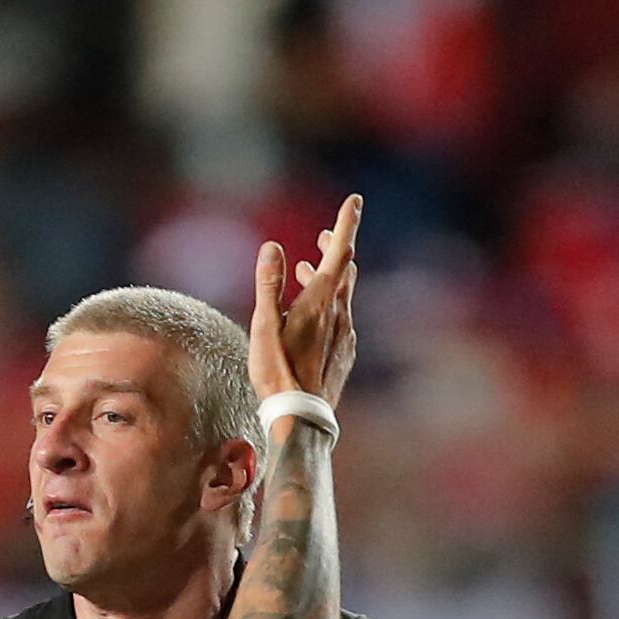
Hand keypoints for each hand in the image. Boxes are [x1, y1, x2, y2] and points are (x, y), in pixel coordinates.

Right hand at [246, 191, 361, 412]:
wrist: (302, 417)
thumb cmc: (279, 373)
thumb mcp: (264, 326)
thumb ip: (269, 285)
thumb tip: (272, 247)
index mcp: (320, 300)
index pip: (339, 251)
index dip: (346, 223)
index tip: (355, 200)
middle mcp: (339, 312)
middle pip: (343, 270)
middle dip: (335, 249)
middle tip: (326, 236)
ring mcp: (345, 333)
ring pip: (341, 295)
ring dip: (327, 280)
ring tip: (307, 273)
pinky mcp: (345, 352)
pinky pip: (340, 318)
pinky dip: (328, 306)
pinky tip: (314, 317)